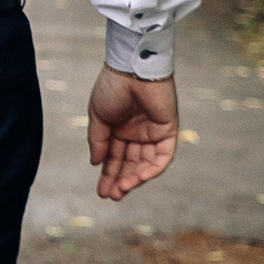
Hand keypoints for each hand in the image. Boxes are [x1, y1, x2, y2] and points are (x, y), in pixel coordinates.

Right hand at [87, 65, 178, 201]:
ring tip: (121, 189)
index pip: (115, 158)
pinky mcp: (168, 130)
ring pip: (146, 163)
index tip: (101, 191)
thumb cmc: (112, 87)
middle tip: (111, 195)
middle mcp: (137, 133)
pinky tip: (138, 178)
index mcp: (119, 129)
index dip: (109, 175)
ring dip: (134, 178)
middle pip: (131, 164)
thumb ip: (98, 141)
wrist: (131, 68)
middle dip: (121, 180)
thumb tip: (96, 164)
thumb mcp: (98, 117)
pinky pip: (163, 155)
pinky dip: (152, 169)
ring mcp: (153, 133)